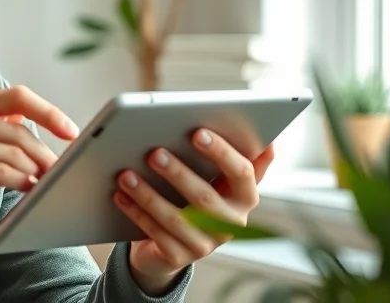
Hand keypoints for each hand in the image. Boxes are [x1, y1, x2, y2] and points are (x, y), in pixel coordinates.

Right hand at [0, 85, 79, 237]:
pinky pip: (1, 172)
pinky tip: (28, 189)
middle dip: (45, 152)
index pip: (16, 96)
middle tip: (58, 171)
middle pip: (19, 128)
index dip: (48, 111)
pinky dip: (21, 181)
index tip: (70, 130)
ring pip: (13, 151)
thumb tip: (37, 128)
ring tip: (44, 183)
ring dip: (36, 170)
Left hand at [112, 129, 275, 294]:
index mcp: (245, 197)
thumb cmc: (195, 199)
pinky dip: (136, 212)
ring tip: (126, 174)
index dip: (222, 152)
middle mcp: (231, 224)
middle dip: (177, 173)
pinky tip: (120, 195)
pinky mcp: (180, 258)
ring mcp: (206, 245)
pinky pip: (156, 234)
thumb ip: (237, 158)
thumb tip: (268, 140)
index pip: (242, 173)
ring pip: (176, 218)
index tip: (197, 132)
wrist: (172, 243)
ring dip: (148, 194)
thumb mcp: (218, 178)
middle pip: (205, 197)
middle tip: (154, 152)